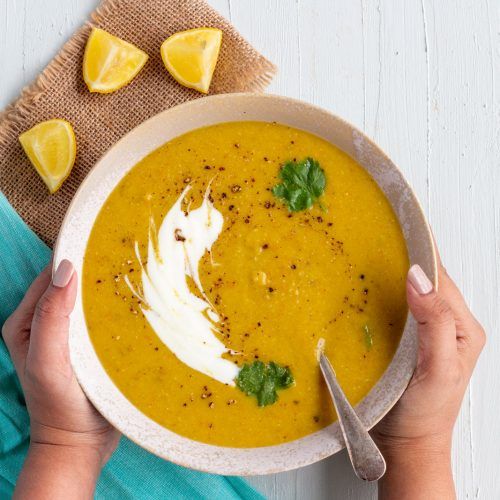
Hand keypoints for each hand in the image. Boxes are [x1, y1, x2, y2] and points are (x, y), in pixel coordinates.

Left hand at [2, 260, 119, 497]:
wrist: (80, 444)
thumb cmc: (58, 406)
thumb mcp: (48, 362)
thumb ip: (51, 317)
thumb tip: (66, 269)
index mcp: (27, 322)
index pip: (49, 278)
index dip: (72, 260)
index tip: (100, 246)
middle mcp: (47, 324)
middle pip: (71, 285)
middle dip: (93, 271)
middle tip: (124, 259)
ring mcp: (70, 334)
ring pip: (89, 300)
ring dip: (107, 289)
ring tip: (134, 276)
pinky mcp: (90, 345)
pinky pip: (103, 317)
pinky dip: (116, 308)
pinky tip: (135, 304)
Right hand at [373, 251, 484, 498]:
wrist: (407, 444)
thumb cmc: (426, 412)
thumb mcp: (438, 368)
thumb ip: (435, 322)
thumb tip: (417, 276)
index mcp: (462, 325)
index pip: (440, 277)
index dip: (418, 254)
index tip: (393, 232)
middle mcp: (444, 323)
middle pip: (423, 279)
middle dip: (400, 259)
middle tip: (369, 241)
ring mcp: (421, 331)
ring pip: (405, 292)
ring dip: (385, 277)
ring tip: (360, 260)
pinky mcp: (402, 340)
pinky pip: (390, 309)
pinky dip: (376, 297)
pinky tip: (358, 293)